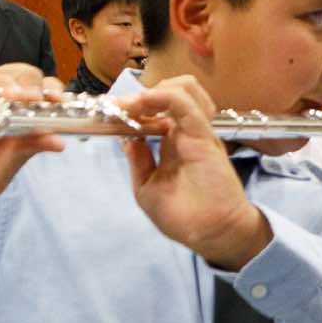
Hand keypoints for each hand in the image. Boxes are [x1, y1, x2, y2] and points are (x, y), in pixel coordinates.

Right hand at [0, 48, 65, 240]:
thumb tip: (59, 140)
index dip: (49, 96)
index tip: (60, 101)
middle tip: (37, 99)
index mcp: (10, 127)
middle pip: (15, 86)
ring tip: (15, 95)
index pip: (35, 101)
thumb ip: (24, 151)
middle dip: (30, 87)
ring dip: (4, 84)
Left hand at [119, 76, 271, 268]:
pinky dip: (163, 97)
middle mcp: (187, 132)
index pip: (158, 109)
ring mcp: (196, 132)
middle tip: (120, 107)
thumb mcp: (148, 188)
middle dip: (142, 92)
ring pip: (183, 88)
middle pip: (173, 90)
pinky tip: (143, 101)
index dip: (134, 105)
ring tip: (132, 104)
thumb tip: (126, 138)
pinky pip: (185, 105)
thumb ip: (139, 160)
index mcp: (174, 142)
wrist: (211, 233)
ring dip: (154, 89)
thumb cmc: (183, 216)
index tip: (110, 111)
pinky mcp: (203, 136)